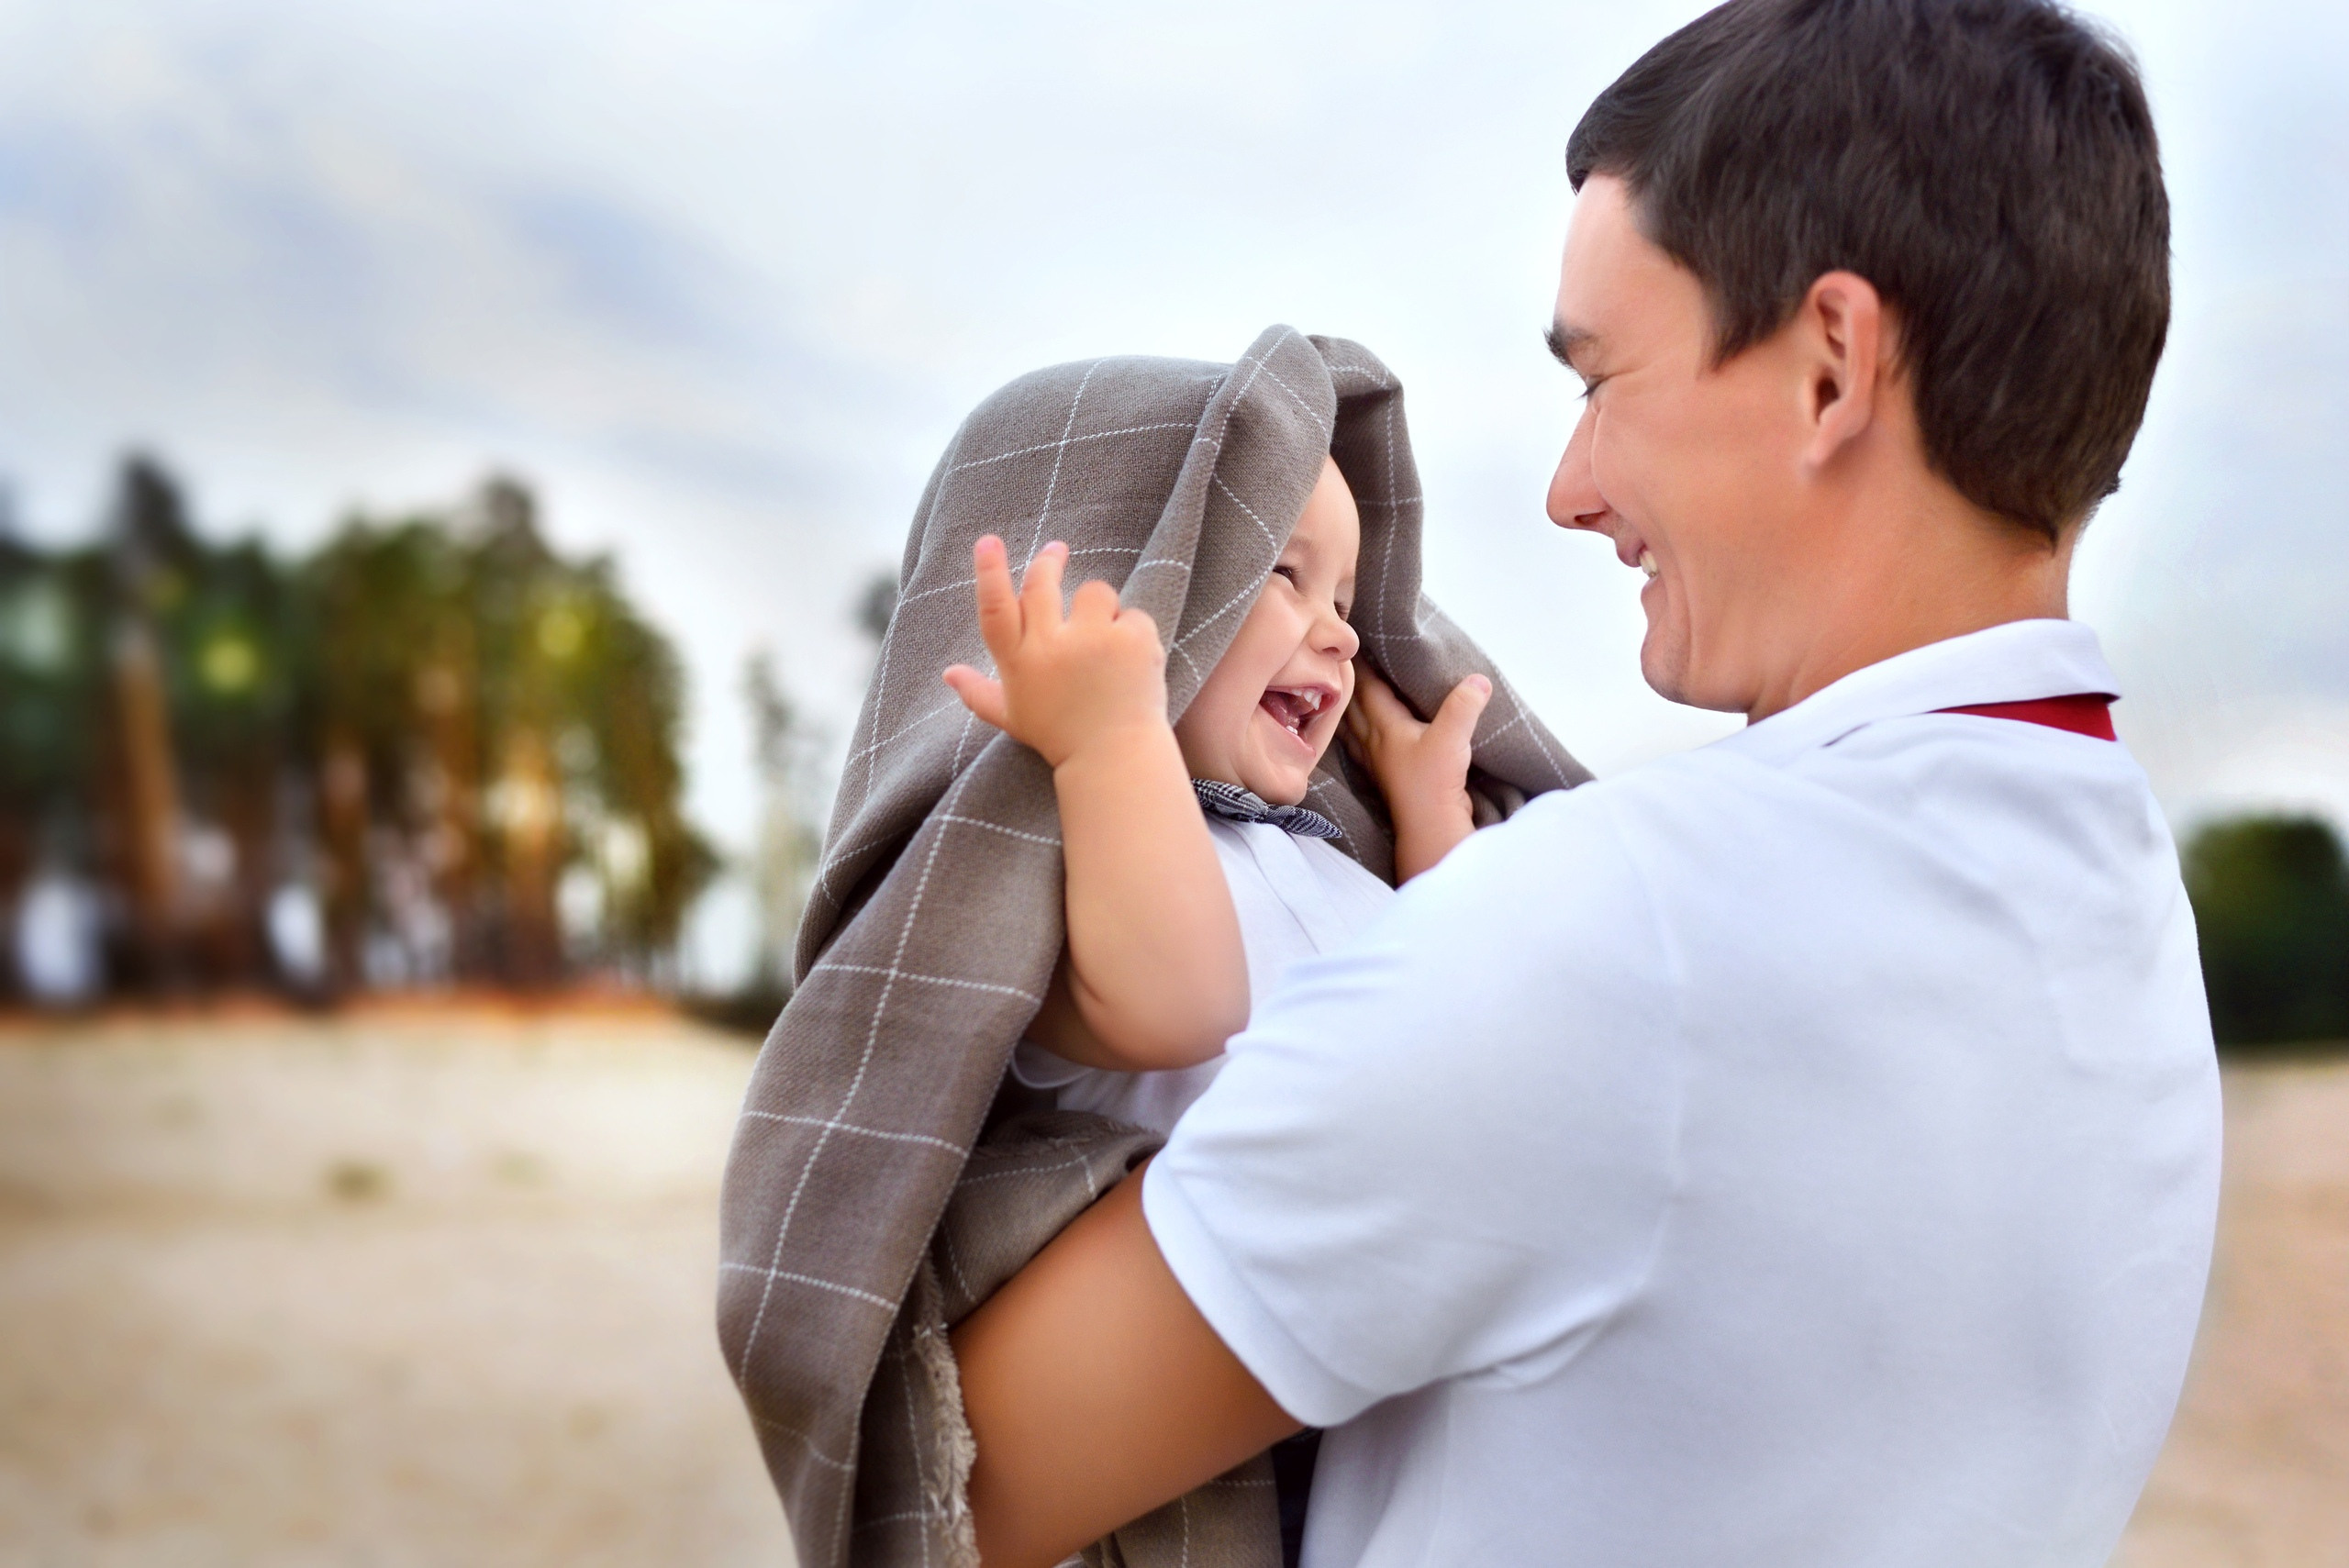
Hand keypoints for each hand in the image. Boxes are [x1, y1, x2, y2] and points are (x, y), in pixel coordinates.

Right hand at [942, 536, 1168, 770]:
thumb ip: (979, 693)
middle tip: (1057, 550)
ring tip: (1106, 641)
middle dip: (1049, 560)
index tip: (987, 541)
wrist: (1115, 759)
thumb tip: (948, 674)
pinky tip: (1132, 664)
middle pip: (1043, 584)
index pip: (996, 610)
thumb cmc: (1061, 738)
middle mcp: (1051, 648)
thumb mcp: (1014, 717)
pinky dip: (1134, 635)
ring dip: (1100, 609)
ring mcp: (1092, 642)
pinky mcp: (1131, 641)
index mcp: (1019, 663)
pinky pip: (1133, 615)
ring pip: (1094, 592)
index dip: (989, 573)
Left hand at [1341, 664, 1491, 879]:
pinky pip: (1362, 747)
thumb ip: (1463, 705)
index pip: (1367, 686)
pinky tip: (1362, 736)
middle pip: (1354, 705)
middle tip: (1346, 663)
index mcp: (1384, 725)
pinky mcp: (1384, 777)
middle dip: (1350, 683)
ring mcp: (1376, 760)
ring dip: (1349, 709)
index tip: (1355, 644)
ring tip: (1346, 695)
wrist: (1428, 826)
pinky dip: (1358, 734)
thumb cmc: (1434, 781)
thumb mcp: (1453, 736)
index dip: (1361, 665)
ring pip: (1355, 727)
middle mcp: (1373, 740)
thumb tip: (1479, 679)